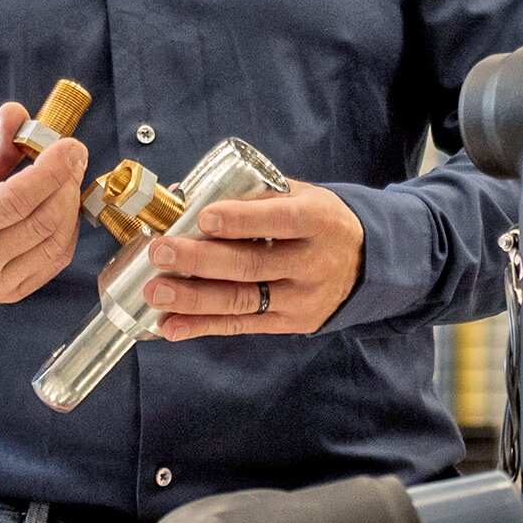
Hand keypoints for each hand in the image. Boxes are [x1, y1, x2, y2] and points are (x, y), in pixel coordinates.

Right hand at [0, 103, 88, 305]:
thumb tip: (17, 114)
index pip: (14, 201)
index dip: (49, 171)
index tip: (69, 146)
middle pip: (41, 222)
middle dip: (66, 183)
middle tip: (73, 155)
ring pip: (56, 244)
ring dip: (71, 206)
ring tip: (68, 178)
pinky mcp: (13, 293)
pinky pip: (56, 261)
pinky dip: (67, 230)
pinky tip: (62, 207)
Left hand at [130, 187, 362, 339]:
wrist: (366, 264)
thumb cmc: (320, 222)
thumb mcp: (302, 197)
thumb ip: (253, 195)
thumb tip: (186, 198)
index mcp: (317, 221)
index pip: (278, 221)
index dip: (240, 219)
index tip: (204, 217)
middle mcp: (311, 263)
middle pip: (251, 264)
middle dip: (200, 259)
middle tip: (162, 252)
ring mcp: (300, 298)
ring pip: (242, 300)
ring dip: (193, 298)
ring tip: (156, 291)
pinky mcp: (289, 323)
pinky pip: (241, 325)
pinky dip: (202, 326)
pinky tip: (171, 326)